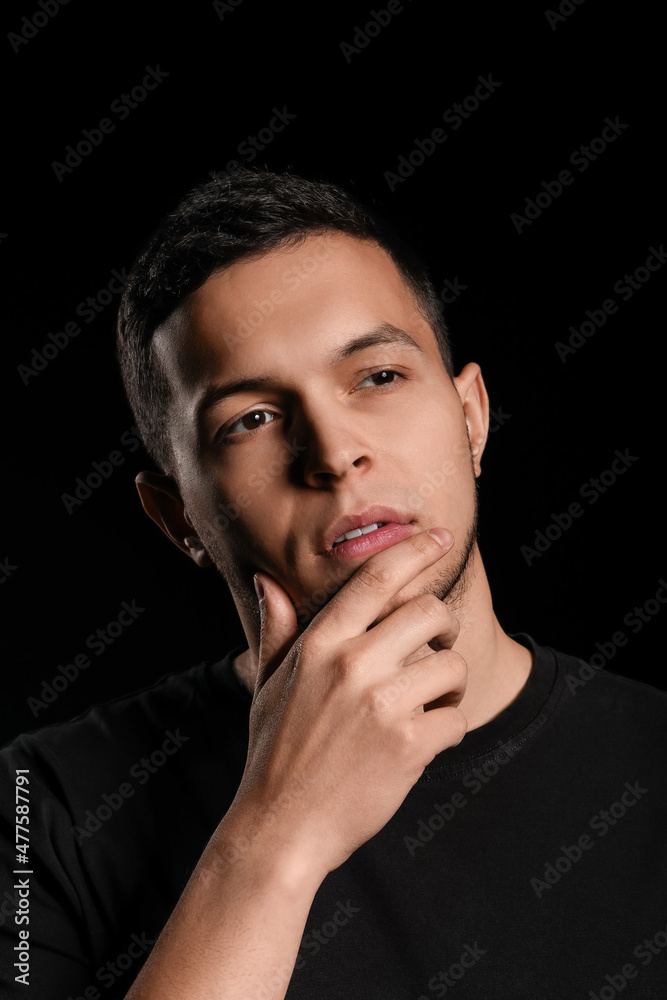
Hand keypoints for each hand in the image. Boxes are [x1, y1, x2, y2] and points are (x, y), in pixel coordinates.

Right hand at [230, 528, 467, 880]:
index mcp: (320, 643)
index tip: (441, 539)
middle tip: (435, 647)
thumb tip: (268, 582)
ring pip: (452, 664)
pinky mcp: (409, 746)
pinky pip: (457, 717)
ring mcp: (382, 705)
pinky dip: (450, 727)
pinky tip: (427, 738)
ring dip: (450, 683)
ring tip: (428, 703)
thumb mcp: (266, 684)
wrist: (281, 827)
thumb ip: (277, 630)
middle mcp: (353, 665)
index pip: (377, 577)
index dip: (415, 549)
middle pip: (430, 611)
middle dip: (443, 626)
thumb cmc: (274, 752)